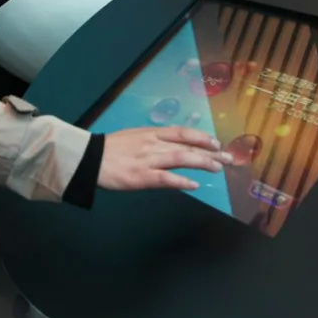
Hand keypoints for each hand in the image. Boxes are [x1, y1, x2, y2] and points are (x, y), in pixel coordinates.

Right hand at [98, 127, 233, 190]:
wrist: (89, 159)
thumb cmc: (111, 149)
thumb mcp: (135, 137)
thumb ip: (155, 141)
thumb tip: (175, 146)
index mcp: (151, 133)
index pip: (183, 132)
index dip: (202, 137)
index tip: (217, 143)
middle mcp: (153, 144)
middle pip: (187, 146)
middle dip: (210, 152)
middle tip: (228, 158)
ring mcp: (148, 160)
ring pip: (181, 158)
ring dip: (202, 163)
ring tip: (217, 168)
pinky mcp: (141, 177)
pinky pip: (166, 179)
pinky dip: (181, 181)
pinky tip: (194, 184)